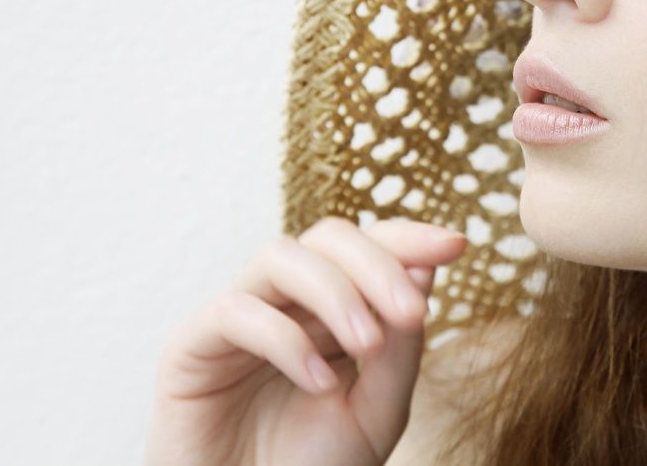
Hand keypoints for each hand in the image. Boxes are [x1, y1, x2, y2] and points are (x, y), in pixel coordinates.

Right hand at [144, 216, 467, 465]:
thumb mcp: (377, 411)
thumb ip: (400, 347)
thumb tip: (426, 269)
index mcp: (331, 308)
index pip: (368, 246)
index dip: (408, 237)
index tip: (456, 244)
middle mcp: (284, 302)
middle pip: (328, 237)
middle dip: (378, 264)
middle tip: (412, 312)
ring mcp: (237, 318)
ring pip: (279, 255)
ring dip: (334, 292)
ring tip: (367, 345)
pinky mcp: (190, 347)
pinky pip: (235, 311)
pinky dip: (285, 338)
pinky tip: (318, 382)